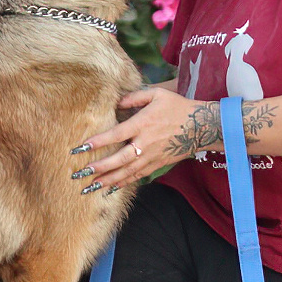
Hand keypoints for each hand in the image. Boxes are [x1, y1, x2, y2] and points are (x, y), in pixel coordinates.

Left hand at [70, 87, 220, 193]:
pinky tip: (111, 188)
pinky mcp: (158, 164)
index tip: (81, 147)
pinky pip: (138, 176)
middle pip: (119, 159)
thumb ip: (135, 97)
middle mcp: (146, 143)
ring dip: (108, 180)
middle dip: (99, 167)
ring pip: (127, 172)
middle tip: (80, 174)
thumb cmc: (178, 107)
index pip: (116, 135)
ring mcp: (152, 156)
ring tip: (90, 187)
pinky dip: (124, 183)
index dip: (98, 142)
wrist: (201, 126)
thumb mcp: (157, 94)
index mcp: (143, 124)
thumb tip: (116, 101)